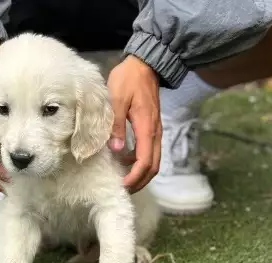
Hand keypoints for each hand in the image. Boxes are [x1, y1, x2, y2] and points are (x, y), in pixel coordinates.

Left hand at [107, 55, 161, 192]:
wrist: (146, 64)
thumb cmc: (129, 79)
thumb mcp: (117, 100)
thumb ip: (117, 125)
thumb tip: (116, 150)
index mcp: (147, 129)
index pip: (145, 162)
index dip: (134, 177)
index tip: (121, 185)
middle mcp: (155, 133)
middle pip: (153, 167)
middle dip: (139, 182)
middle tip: (123, 189)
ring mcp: (155, 132)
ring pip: (154, 161)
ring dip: (141, 175)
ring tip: (125, 181)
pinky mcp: (152, 129)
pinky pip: (150, 152)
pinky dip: (140, 163)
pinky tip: (126, 163)